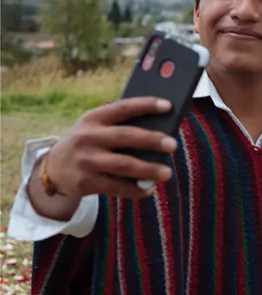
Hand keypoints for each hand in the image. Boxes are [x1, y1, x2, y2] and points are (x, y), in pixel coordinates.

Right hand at [40, 97, 178, 200]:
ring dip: (148, 169)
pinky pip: (115, 187)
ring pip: (123, 165)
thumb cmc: (89, 141)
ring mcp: (86, 160)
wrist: (54, 168)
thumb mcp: (96, 126)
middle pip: (126, 137)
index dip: (146, 105)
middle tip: (173, 145)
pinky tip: (149, 189)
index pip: (124, 107)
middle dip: (152, 140)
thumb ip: (121, 124)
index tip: (169, 106)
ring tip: (167, 173)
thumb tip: (160, 127)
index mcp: (94, 118)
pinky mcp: (85, 182)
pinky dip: (135, 189)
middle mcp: (88, 137)